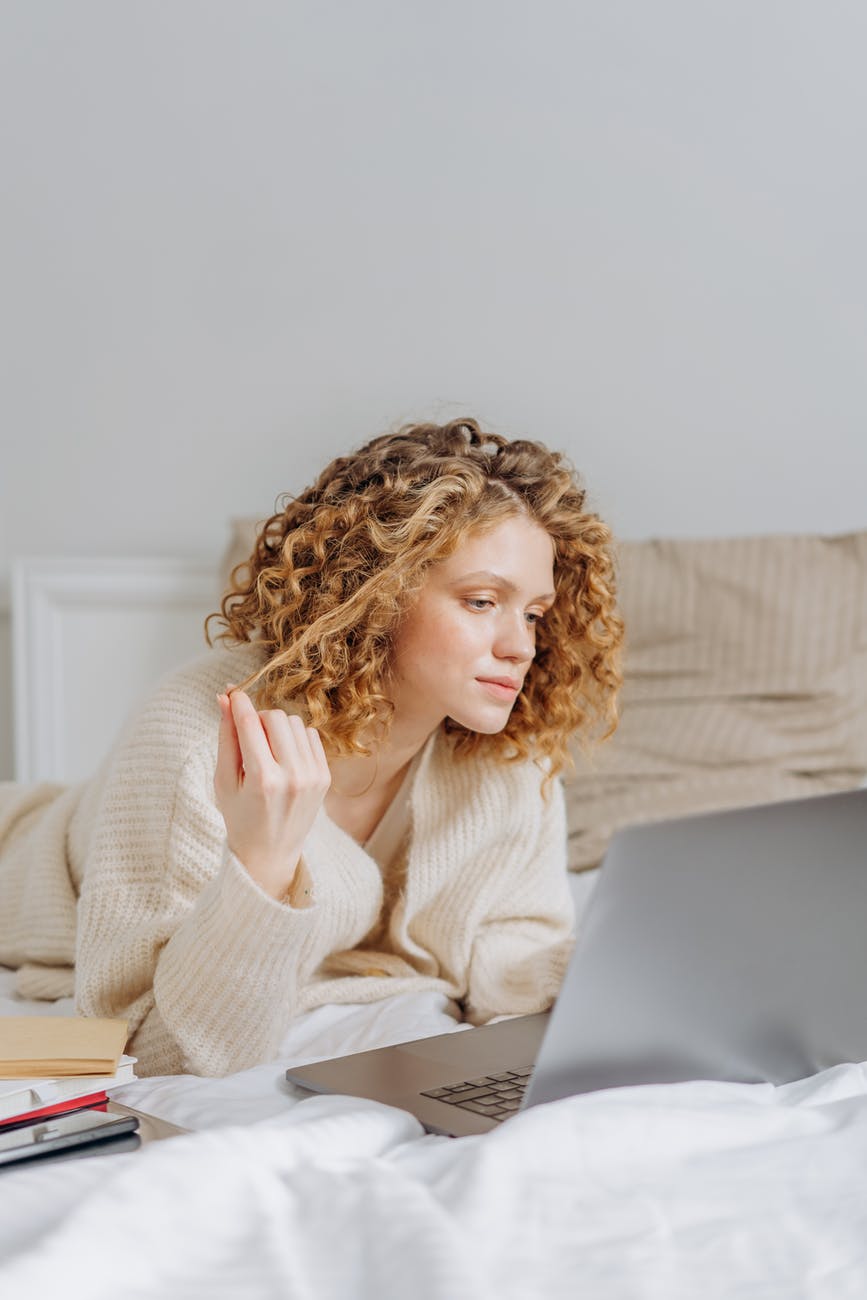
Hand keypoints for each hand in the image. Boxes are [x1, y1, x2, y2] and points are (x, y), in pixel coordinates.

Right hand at [214, 689, 330, 899]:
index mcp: (262, 780)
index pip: (251, 724)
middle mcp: (293, 777)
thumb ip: (226, 737)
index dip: (239, 702)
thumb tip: (225, 698)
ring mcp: (313, 777)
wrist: (270, 853)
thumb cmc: (240, 817)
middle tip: (249, 736)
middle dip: (258, 718)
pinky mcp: (325, 777)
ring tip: (265, 750)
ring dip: (276, 727)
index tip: (232, 691)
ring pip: (294, 723)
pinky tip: (283, 756)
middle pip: (275, 717)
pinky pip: (310, 735)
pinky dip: (295, 738)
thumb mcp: (224, 780)